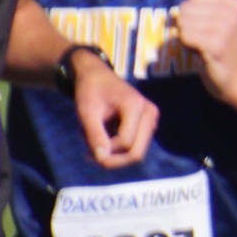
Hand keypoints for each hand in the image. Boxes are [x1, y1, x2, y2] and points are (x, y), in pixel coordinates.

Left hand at [69, 49, 158, 167]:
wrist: (97, 76)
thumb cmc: (90, 90)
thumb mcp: (87, 111)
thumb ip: (94, 135)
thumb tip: (102, 159)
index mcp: (136, 105)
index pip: (125, 142)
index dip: (104, 150)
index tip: (84, 149)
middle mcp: (150, 113)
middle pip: (136, 153)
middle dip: (112, 160)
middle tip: (88, 156)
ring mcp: (151, 120)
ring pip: (135, 153)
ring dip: (112, 153)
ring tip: (92, 139)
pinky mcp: (147, 126)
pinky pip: (133, 148)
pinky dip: (115, 149)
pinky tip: (100, 136)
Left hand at [172, 0, 236, 100]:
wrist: (235, 76)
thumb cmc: (220, 45)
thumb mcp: (214, 18)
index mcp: (233, 2)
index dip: (192, 11)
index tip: (206, 26)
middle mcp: (232, 12)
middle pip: (185, 7)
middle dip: (186, 24)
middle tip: (202, 39)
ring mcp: (226, 28)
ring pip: (183, 22)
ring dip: (186, 36)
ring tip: (201, 46)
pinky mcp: (217, 44)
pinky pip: (184, 36)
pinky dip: (186, 45)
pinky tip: (199, 53)